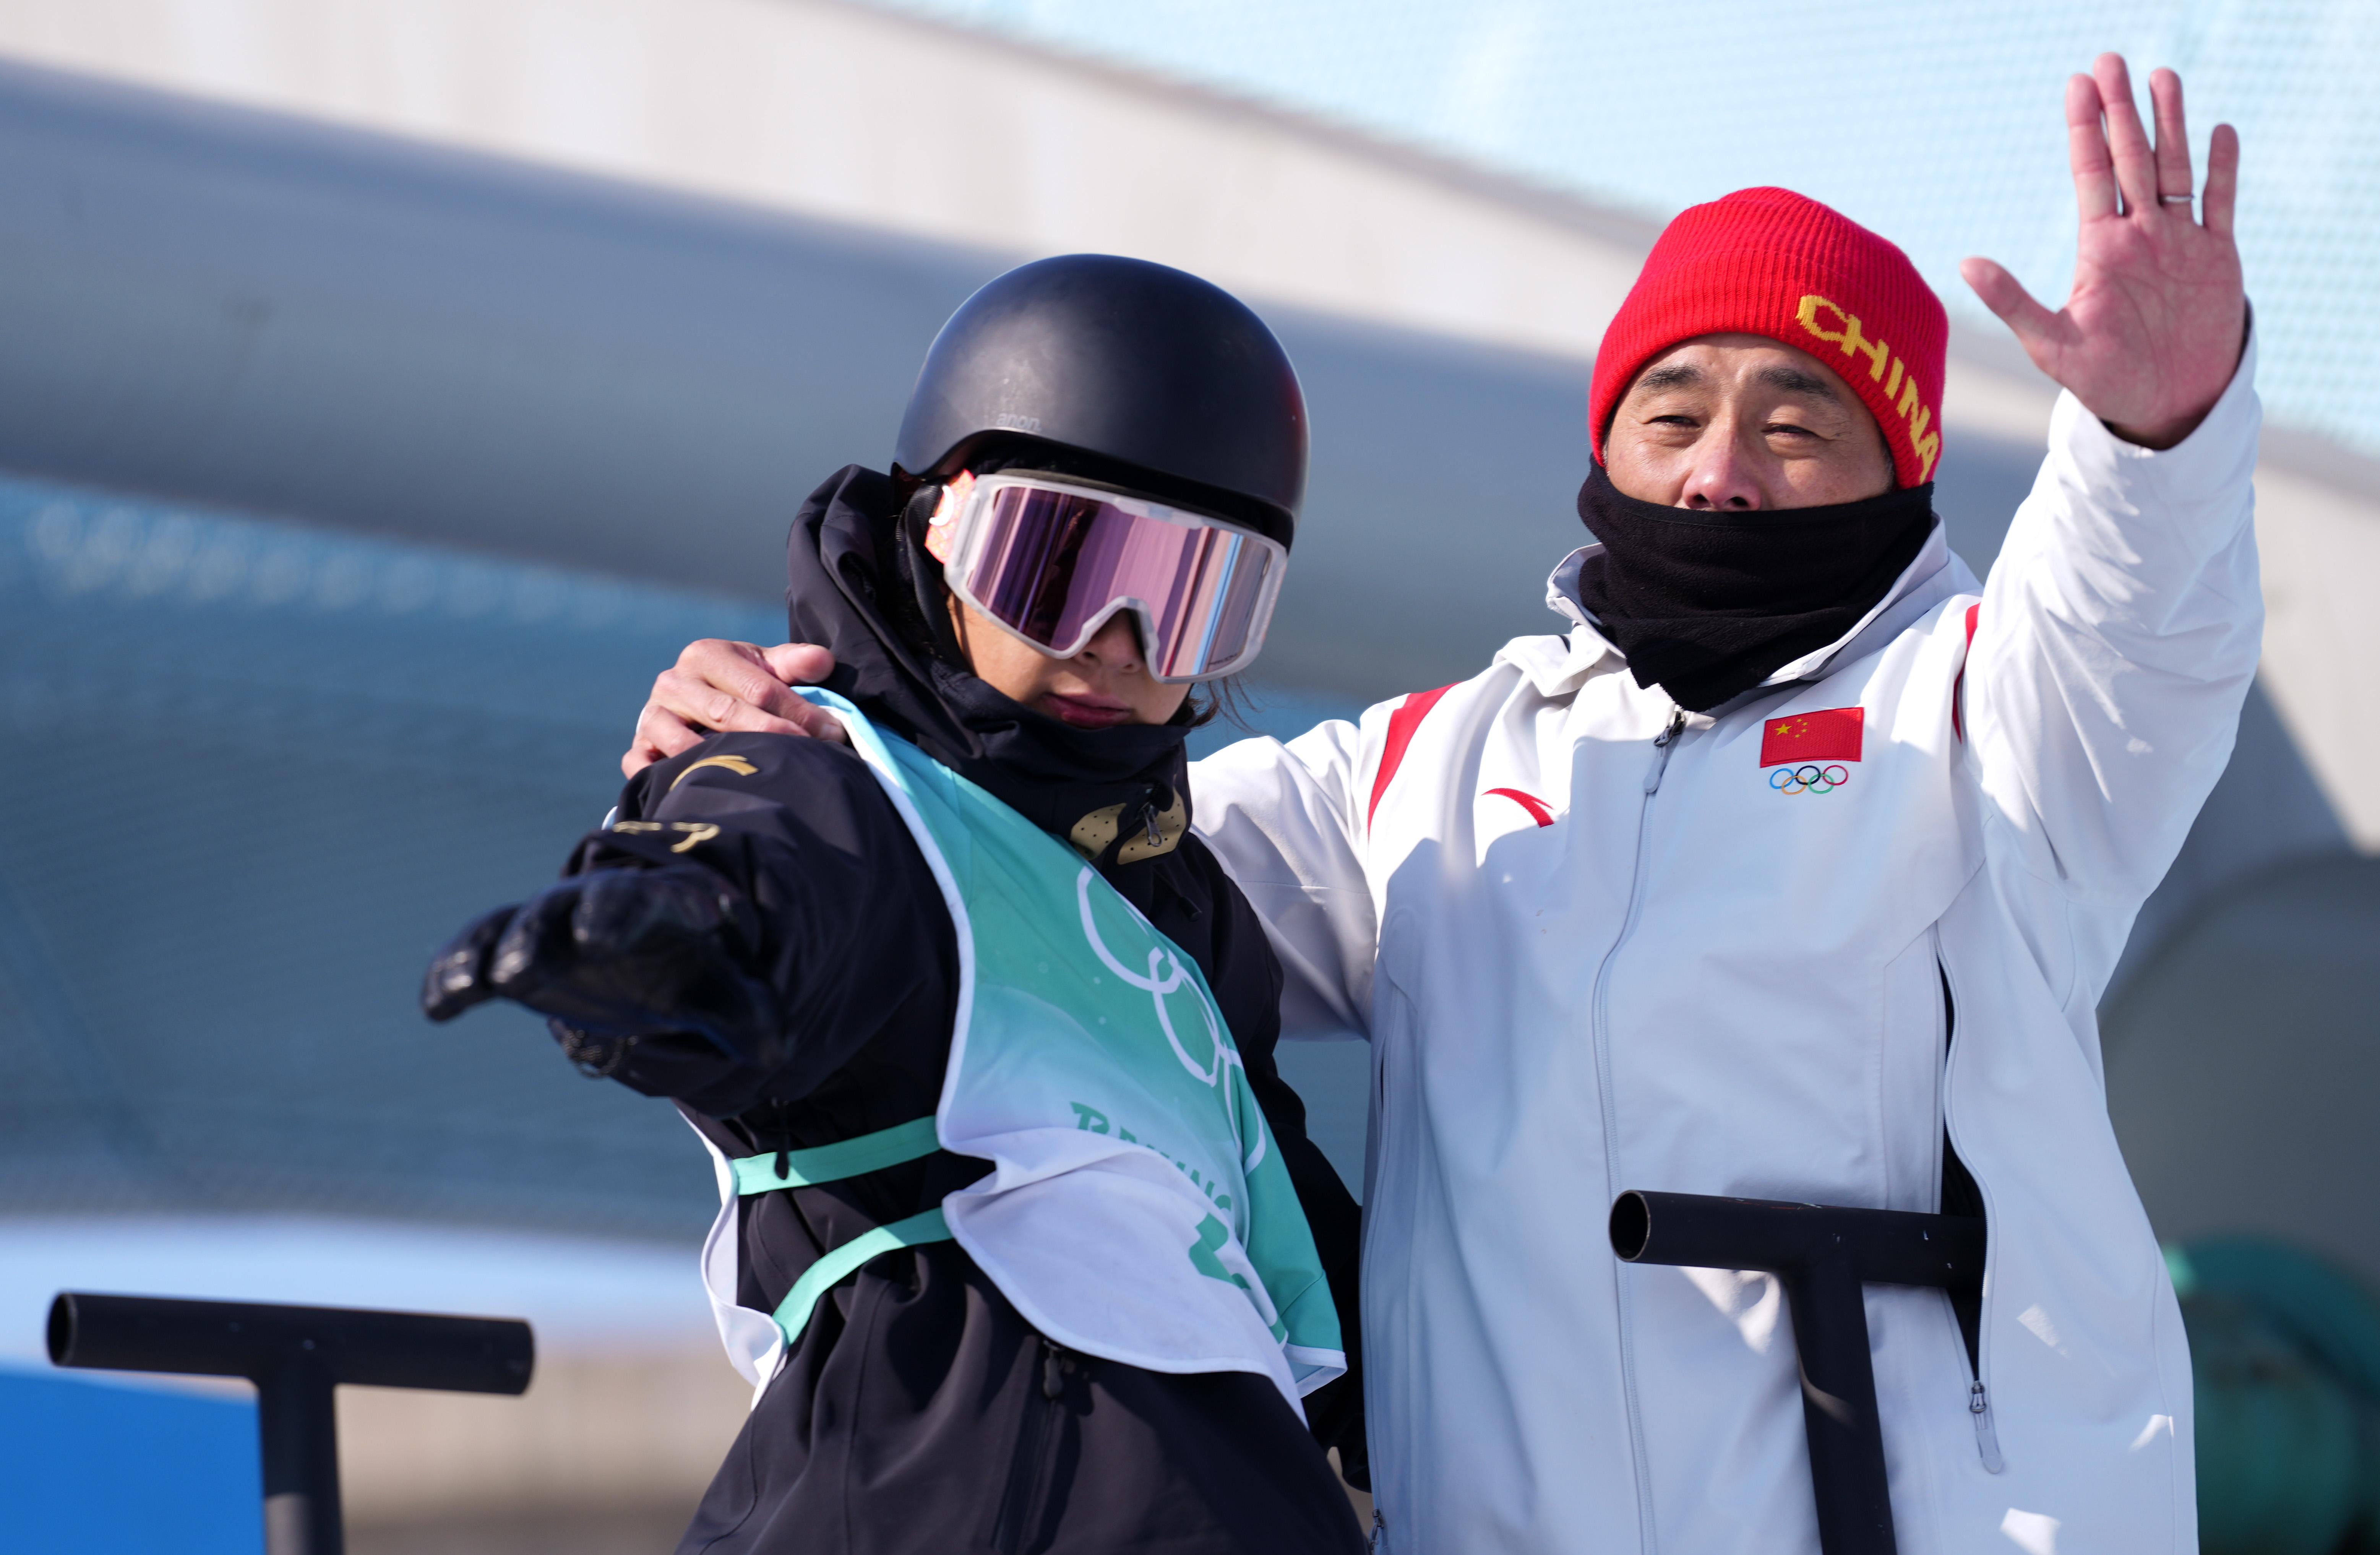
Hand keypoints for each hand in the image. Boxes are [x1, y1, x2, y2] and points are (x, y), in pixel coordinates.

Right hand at [420, 869, 784, 1067]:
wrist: (653, 942)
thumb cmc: (695, 963)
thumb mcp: (728, 987)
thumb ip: (749, 1015)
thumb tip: (775, 1049)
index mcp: (656, 906)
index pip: (639, 903)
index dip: (619, 914)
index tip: (600, 933)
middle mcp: (595, 908)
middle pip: (566, 910)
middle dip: (545, 931)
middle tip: (524, 964)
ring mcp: (550, 927)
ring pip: (513, 927)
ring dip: (491, 952)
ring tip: (475, 982)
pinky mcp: (512, 953)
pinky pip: (476, 952)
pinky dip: (455, 972)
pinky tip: (438, 1005)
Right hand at [625, 640, 845, 776]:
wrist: (688, 706)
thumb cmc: (738, 687)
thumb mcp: (764, 668)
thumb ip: (793, 664)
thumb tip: (825, 662)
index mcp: (705, 655)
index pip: (759, 688)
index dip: (800, 713)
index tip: (834, 734)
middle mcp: (673, 682)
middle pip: (727, 714)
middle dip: (774, 737)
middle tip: (813, 757)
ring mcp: (650, 717)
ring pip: (687, 745)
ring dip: (724, 764)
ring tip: (763, 779)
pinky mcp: (638, 749)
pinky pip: (648, 769)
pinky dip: (672, 782)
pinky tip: (704, 794)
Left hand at [1959, 55, 2245, 448]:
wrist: (2163, 406)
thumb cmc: (2103, 380)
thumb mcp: (2051, 343)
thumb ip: (2011, 301)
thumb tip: (1964, 263)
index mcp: (2099, 248)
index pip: (2089, 174)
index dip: (2085, 128)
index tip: (2078, 84)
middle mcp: (2139, 235)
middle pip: (2130, 158)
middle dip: (2122, 111)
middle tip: (2110, 61)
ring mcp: (2179, 242)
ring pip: (2175, 168)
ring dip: (2170, 124)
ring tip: (2162, 77)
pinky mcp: (2217, 257)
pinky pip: (2220, 204)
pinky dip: (2222, 170)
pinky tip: (2220, 132)